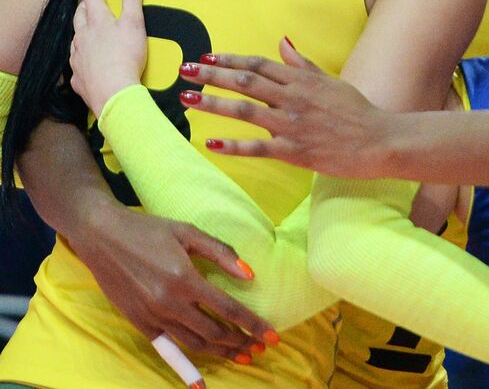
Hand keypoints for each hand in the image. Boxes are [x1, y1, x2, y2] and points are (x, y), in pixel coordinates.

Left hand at [69, 0, 147, 113]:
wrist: (114, 94)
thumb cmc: (126, 57)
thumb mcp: (134, 22)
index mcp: (97, 21)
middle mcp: (83, 36)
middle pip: (81, 14)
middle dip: (86, 3)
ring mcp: (78, 57)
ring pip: (77, 37)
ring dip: (84, 30)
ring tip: (92, 29)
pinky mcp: (79, 76)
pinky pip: (78, 61)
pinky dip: (83, 56)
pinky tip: (91, 60)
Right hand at [69, 206, 275, 361]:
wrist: (101, 235)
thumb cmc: (149, 230)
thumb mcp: (188, 232)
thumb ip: (222, 253)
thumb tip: (250, 274)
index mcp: (185, 279)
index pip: (229, 309)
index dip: (253, 324)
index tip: (272, 336)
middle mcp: (169, 303)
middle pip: (214, 331)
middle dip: (241, 342)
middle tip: (260, 348)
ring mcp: (152, 316)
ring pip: (194, 343)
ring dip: (220, 353)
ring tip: (241, 356)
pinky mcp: (138, 323)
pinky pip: (167, 348)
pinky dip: (185, 366)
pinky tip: (200, 381)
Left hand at [176, 38, 391, 177]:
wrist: (379, 141)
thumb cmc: (357, 111)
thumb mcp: (332, 82)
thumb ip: (303, 64)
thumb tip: (282, 42)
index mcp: (302, 80)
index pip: (259, 64)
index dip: (230, 59)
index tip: (207, 57)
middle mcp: (294, 98)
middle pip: (246, 82)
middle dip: (212, 75)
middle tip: (184, 70)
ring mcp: (292, 125)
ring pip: (245, 111)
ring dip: (213, 104)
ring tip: (185, 99)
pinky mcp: (294, 150)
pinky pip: (257, 147)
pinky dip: (233, 145)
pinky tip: (210, 143)